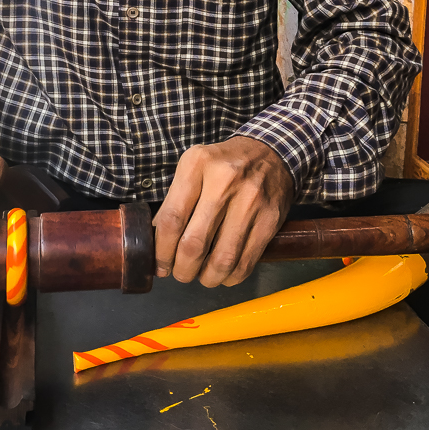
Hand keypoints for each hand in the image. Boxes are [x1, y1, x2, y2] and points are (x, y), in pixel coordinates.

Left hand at [153, 136, 293, 287]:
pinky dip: (231, 276)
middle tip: (180, 273)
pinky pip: (246, 261)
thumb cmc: (224, 164)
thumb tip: (158, 242)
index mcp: (198, 164)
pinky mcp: (269, 219)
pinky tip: (224, 273)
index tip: (160, 265)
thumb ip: (174, 200)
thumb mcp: (193, 167)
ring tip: (202, 276)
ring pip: (222, 259)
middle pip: (194, 243)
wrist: (270, 152)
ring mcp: (250, 200)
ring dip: (207, 278)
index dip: (162, 250)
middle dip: (183, 269)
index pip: (172, 218)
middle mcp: (224, 180)